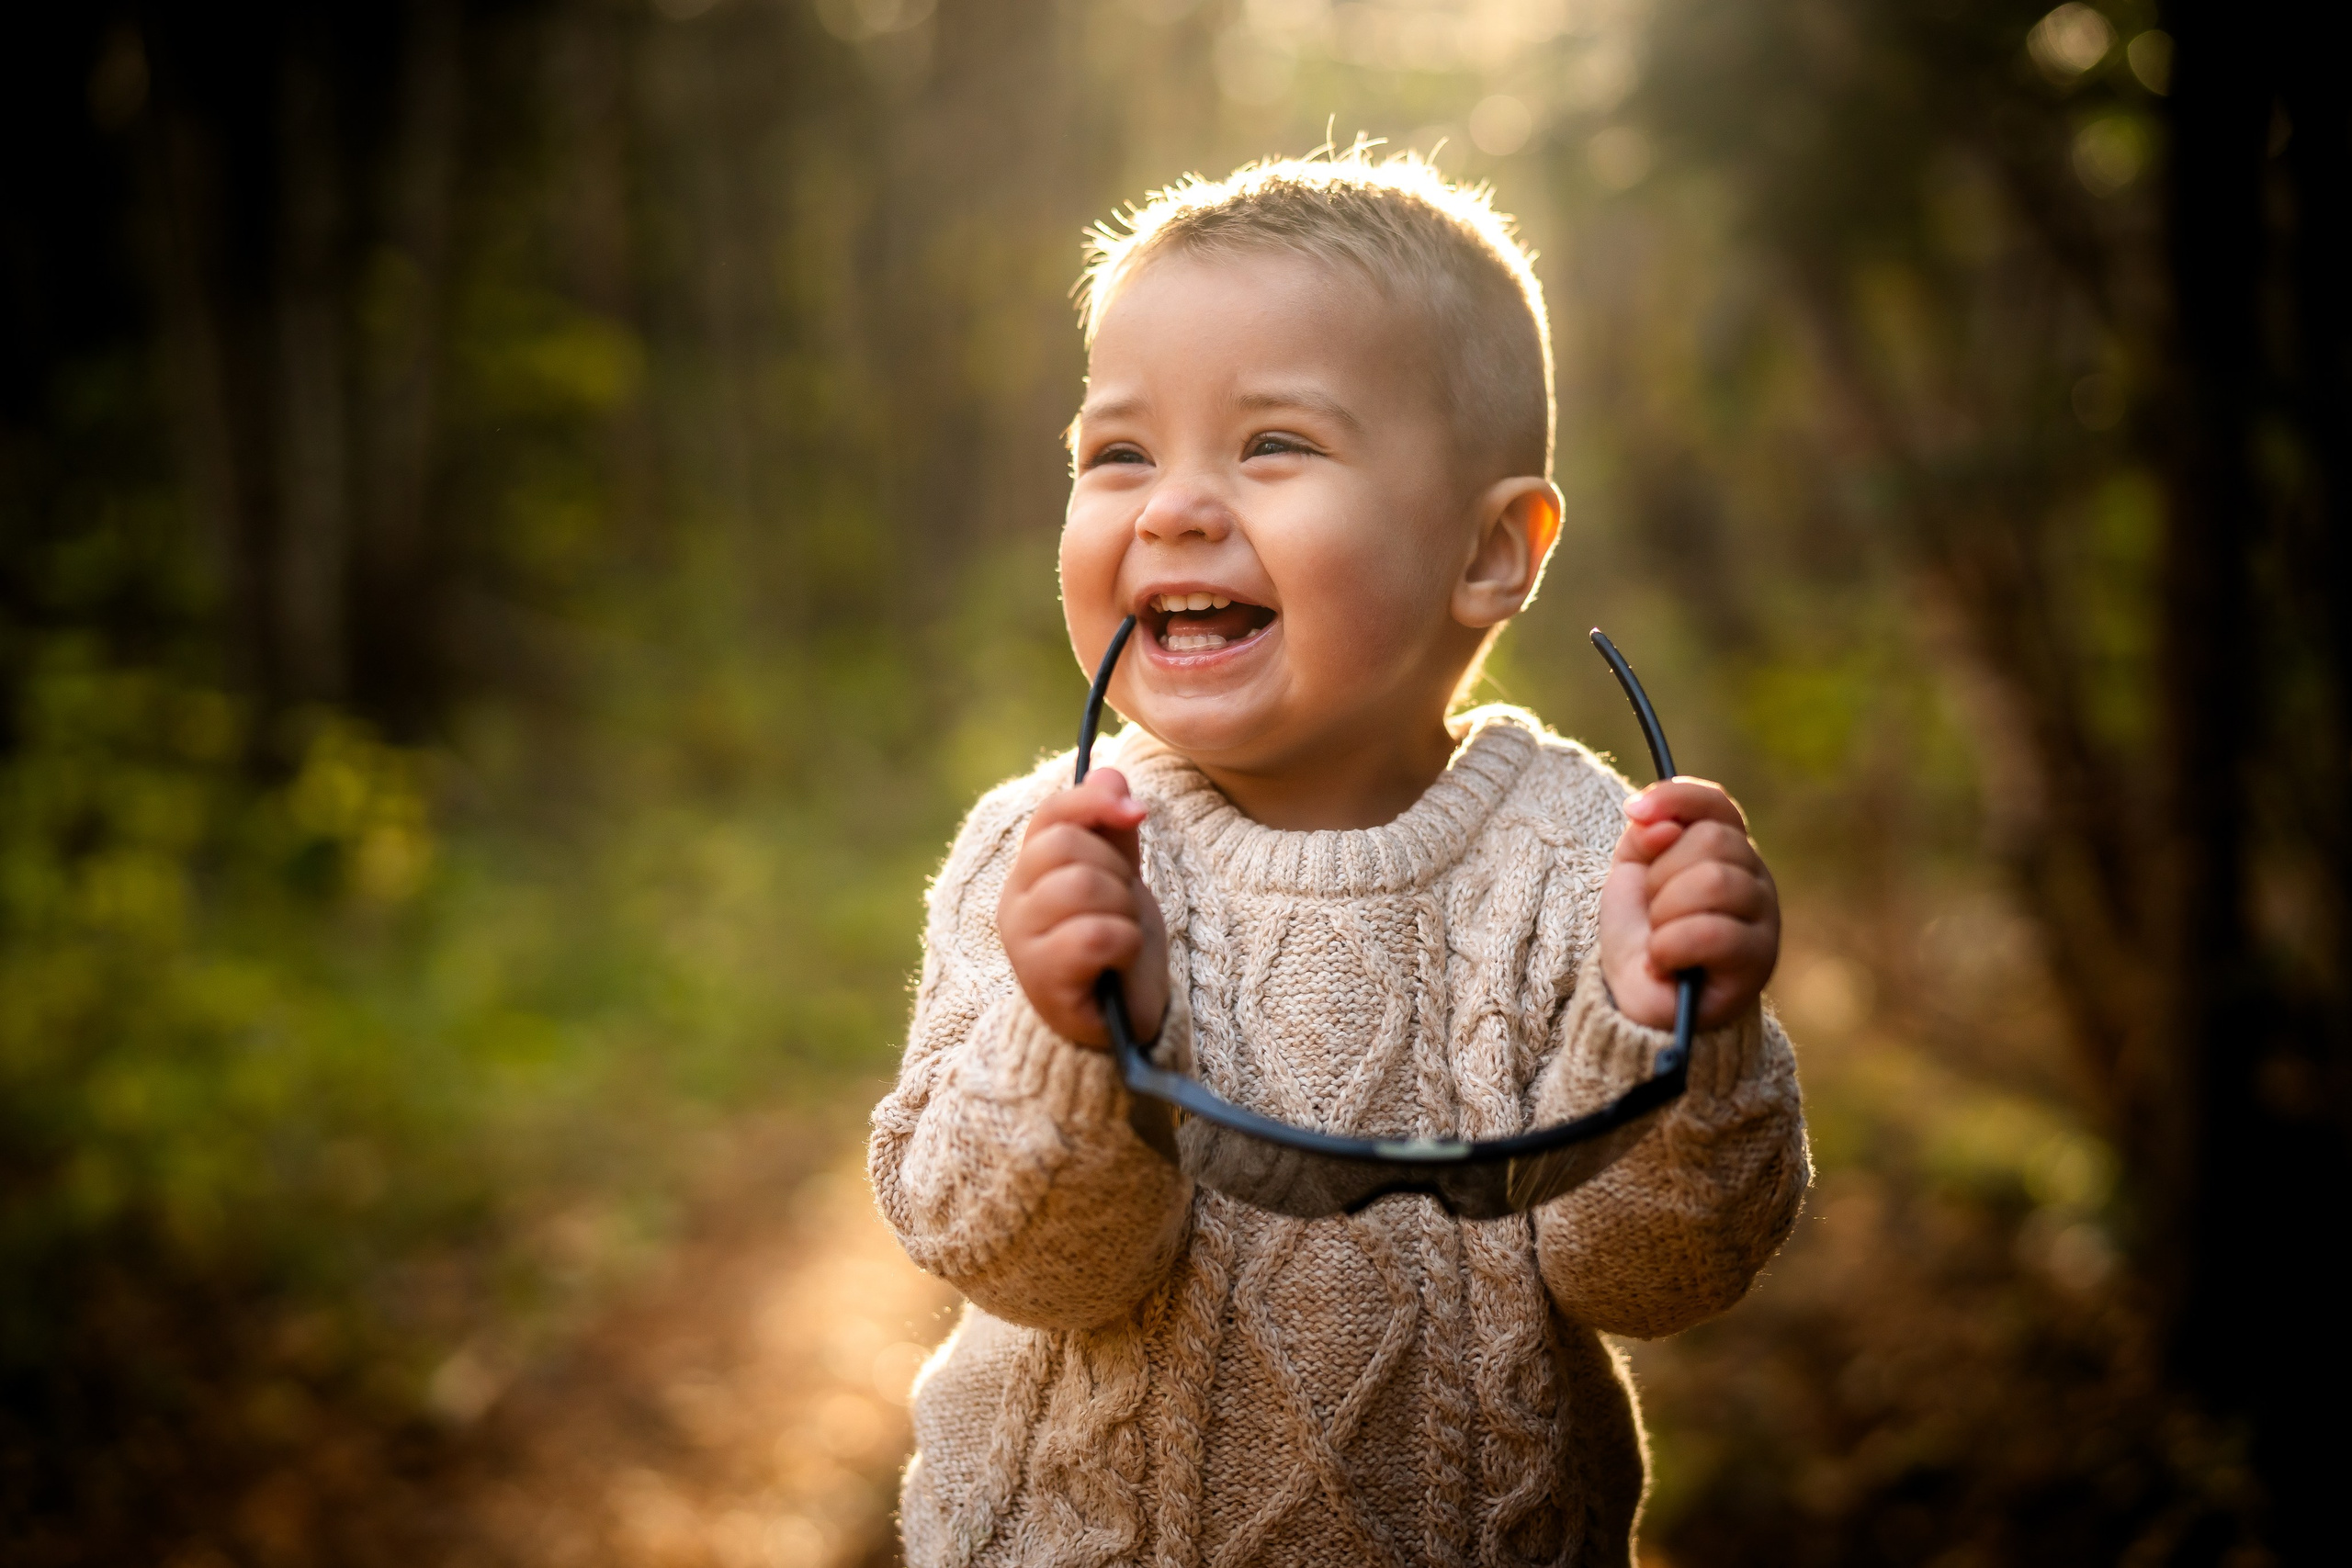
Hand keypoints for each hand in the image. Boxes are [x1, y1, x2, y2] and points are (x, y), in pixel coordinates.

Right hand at [998, 768, 1168, 1046]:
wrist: (1120, 1022)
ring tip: (1121, 936)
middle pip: (1067, 846)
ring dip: (1123, 909)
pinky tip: (1119, 962)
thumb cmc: (1116, 946)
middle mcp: (1014, 903)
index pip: (1051, 814)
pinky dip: (1125, 944)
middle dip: (1116, 871)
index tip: (1138, 814)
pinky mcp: (1043, 981)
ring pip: (1083, 886)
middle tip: (1123, 907)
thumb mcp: (1119, 876)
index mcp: (1029, 871)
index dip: (1096, 804)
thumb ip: (1110, 826)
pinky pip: (1095, 934)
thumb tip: (1109, 772)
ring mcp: (1023, 943)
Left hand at [1598, 779, 1779, 1031]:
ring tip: (1658, 937)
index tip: (1633, 812)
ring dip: (1665, 911)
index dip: (1676, 799)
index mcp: (1728, 852)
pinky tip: (1663, 962)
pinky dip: (1671, 946)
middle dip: (1661, 875)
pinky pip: (1712, 933)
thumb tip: (1661, 823)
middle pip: (1713, 840)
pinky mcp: (1758, 961)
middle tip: (1652, 910)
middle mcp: (1755, 879)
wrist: (1638, 999)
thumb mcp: (1632, 874)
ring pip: (1714, 881)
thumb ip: (1645, 835)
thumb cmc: (1641, 934)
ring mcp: (1763, 918)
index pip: (1717, 804)